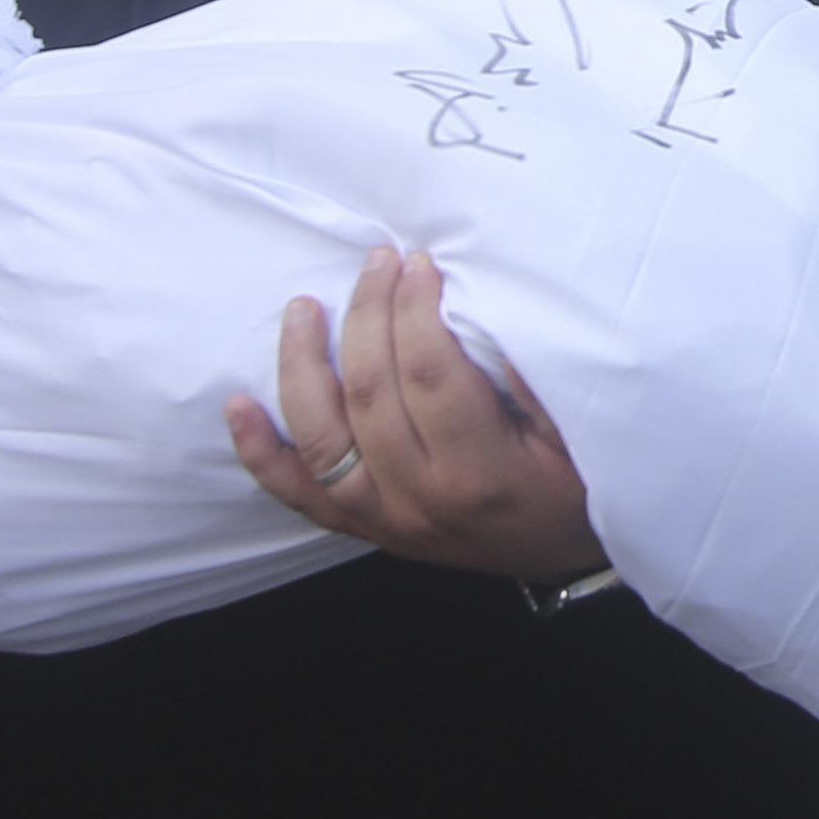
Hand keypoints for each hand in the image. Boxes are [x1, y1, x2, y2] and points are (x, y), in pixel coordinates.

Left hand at [227, 242, 601, 583]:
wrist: (567, 555)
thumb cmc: (581, 486)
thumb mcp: (580, 433)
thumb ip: (532, 378)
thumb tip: (481, 310)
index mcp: (479, 475)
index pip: (430, 375)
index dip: (418, 309)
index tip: (420, 263)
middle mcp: (419, 502)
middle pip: (371, 393)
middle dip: (369, 314)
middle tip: (378, 263)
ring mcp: (383, 519)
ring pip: (321, 437)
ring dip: (303, 365)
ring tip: (304, 309)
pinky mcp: (364, 526)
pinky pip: (298, 493)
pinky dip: (260, 452)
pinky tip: (237, 407)